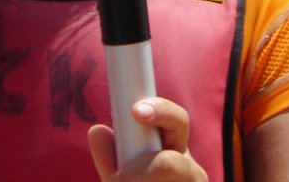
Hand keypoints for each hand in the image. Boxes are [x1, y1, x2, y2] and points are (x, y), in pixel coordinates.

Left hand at [88, 98, 207, 180]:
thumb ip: (111, 158)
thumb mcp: (123, 178)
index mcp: (176, 151)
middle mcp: (191, 172)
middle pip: (171, 163)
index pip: (176, 121)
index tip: (137, 112)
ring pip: (168, 174)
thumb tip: (97, 131)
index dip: (160, 112)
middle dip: (138, 174)